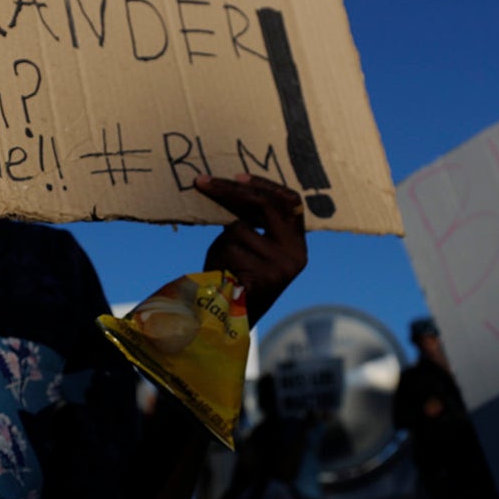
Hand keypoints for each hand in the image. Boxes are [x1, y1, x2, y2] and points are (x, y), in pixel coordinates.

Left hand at [194, 174, 307, 322]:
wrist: (228, 322)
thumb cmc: (234, 279)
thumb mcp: (249, 244)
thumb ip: (252, 222)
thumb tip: (232, 184)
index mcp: (297, 244)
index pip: (291, 202)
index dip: (266, 184)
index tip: (238, 175)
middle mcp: (296, 254)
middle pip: (265, 205)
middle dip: (230, 190)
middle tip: (201, 181)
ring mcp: (282, 266)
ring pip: (239, 228)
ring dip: (220, 240)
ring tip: (221, 264)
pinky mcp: (265, 277)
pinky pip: (230, 247)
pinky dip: (217, 256)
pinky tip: (221, 275)